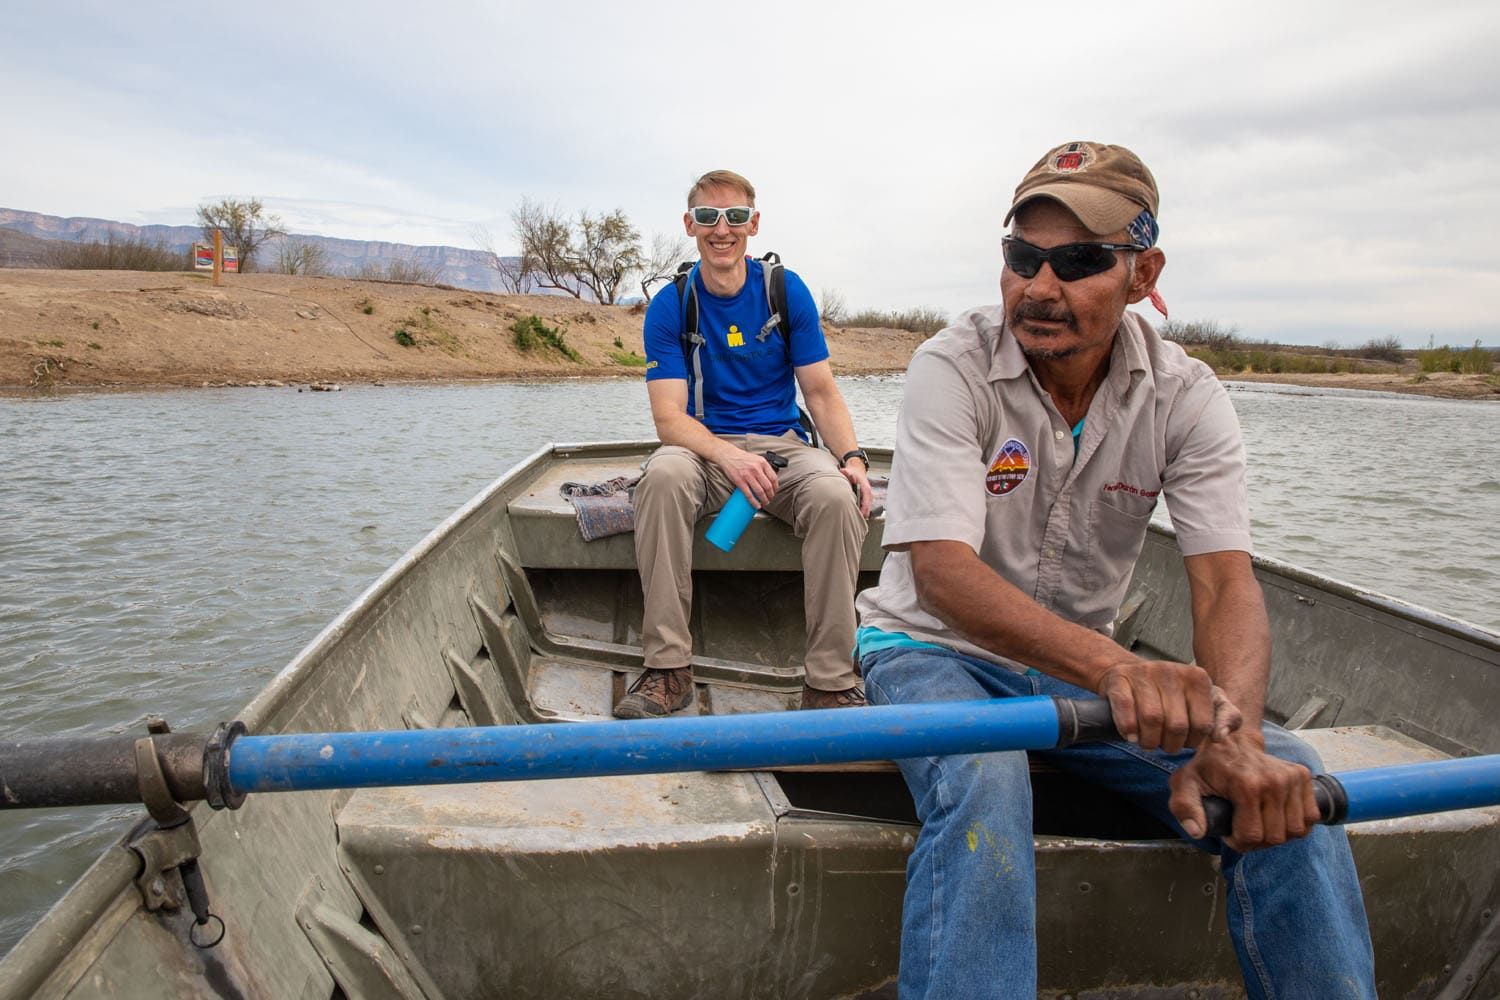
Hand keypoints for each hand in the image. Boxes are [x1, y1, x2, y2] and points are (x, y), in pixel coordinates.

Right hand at [716, 448, 777, 507]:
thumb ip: (764, 468)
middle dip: (770, 495)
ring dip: (764, 500)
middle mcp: (756, 469)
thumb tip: (770, 479)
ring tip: (764, 503)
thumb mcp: (757, 459)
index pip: (773, 478)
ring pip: (760, 492)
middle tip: (770, 499)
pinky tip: (756, 505)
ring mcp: (748, 475)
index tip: (774, 492)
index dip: (775, 488)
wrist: (728, 455)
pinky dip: (754, 502)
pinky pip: (749, 494)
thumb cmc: (742, 458)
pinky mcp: (739, 481)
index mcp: (762, 463)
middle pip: (768, 486)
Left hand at [840, 459, 872, 516]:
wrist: (857, 470)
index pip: (867, 502)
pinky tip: (856, 514)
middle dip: (863, 514)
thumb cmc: (854, 472)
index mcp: (866, 489)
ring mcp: (868, 496)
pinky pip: (865, 506)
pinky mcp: (866, 498)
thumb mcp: (850, 471)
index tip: (860, 516)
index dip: (864, 510)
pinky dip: (862, 510)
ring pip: (867, 508)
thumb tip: (843, 471)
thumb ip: (847, 473)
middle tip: (855, 520)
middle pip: (868, 507)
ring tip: (855, 519)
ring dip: (862, 513)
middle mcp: (868, 493)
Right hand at [1095, 660, 1240, 752]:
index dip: (1193, 741)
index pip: (1203, 724)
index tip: (1184, 740)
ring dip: (1148, 740)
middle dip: (1170, 744)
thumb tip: (1220, 736)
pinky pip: (1126, 709)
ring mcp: (1144, 673)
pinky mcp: (1120, 678)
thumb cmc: (1171, 694)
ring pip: (1152, 719)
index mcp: (1197, 678)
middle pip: (1177, 725)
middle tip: (1163, 744)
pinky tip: (1131, 735)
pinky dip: (1128, 728)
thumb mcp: (1205, 702)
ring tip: (1147, 741)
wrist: (1130, 673)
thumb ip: (1225, 717)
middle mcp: (1171, 671)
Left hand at [1168, 732, 1319, 849]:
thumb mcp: (1185, 784)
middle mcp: (1274, 781)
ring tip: (1259, 822)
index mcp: (1246, 784)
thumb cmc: (1208, 766)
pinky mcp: (1303, 776)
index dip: (1238, 842)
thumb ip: (1185, 808)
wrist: (1231, 741)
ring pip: (1295, 831)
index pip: (1252, 835)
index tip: (1229, 831)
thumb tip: (1196, 831)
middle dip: (1257, 841)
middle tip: (1243, 828)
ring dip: (1277, 834)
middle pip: (1275, 837)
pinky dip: (1295, 824)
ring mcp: (1292, 778)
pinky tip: (1276, 816)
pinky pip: (1310, 819)